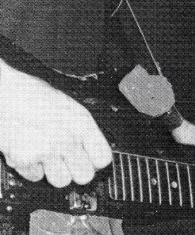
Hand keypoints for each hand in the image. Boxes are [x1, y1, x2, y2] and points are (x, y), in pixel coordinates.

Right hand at [0, 61, 112, 186]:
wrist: (2, 94)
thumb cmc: (32, 96)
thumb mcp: (67, 107)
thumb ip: (80, 130)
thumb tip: (90, 149)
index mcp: (81, 123)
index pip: (103, 158)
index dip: (96, 161)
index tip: (91, 160)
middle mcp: (67, 139)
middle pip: (85, 176)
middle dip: (77, 171)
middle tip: (69, 162)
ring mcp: (46, 152)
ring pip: (61, 181)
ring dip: (55, 172)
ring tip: (47, 156)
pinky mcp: (24, 160)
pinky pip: (36, 177)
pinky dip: (32, 169)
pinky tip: (29, 152)